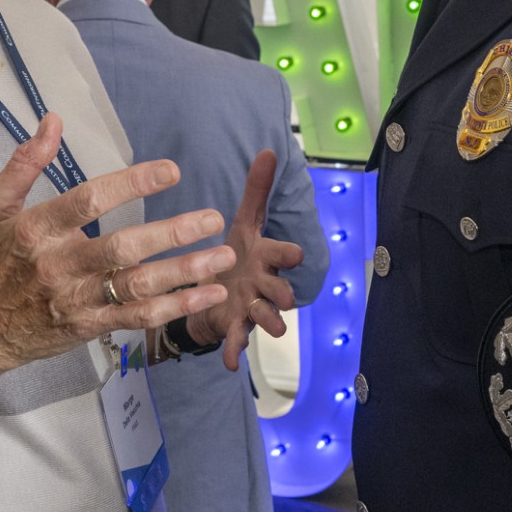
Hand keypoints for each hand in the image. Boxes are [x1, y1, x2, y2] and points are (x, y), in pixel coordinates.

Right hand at [0, 114, 234, 373]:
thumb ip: (24, 163)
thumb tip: (53, 120)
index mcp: (35, 229)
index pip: (88, 201)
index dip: (132, 184)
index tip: (171, 171)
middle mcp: (57, 266)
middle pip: (121, 248)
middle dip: (171, 233)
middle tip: (213, 218)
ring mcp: (75, 300)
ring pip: (137, 286)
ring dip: (185, 272)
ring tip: (224, 255)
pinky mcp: (88, 326)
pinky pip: (138, 317)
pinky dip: (177, 307)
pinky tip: (210, 294)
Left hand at [186, 150, 307, 370]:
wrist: (216, 287)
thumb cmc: (236, 252)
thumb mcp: (244, 220)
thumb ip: (257, 190)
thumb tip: (268, 149)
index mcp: (265, 257)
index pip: (280, 253)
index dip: (286, 254)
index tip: (294, 253)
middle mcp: (263, 283)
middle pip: (278, 289)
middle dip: (282, 292)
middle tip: (286, 297)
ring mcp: (250, 306)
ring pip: (265, 316)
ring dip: (270, 322)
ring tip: (274, 329)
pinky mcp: (235, 324)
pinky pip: (238, 340)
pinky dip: (235, 350)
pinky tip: (231, 362)